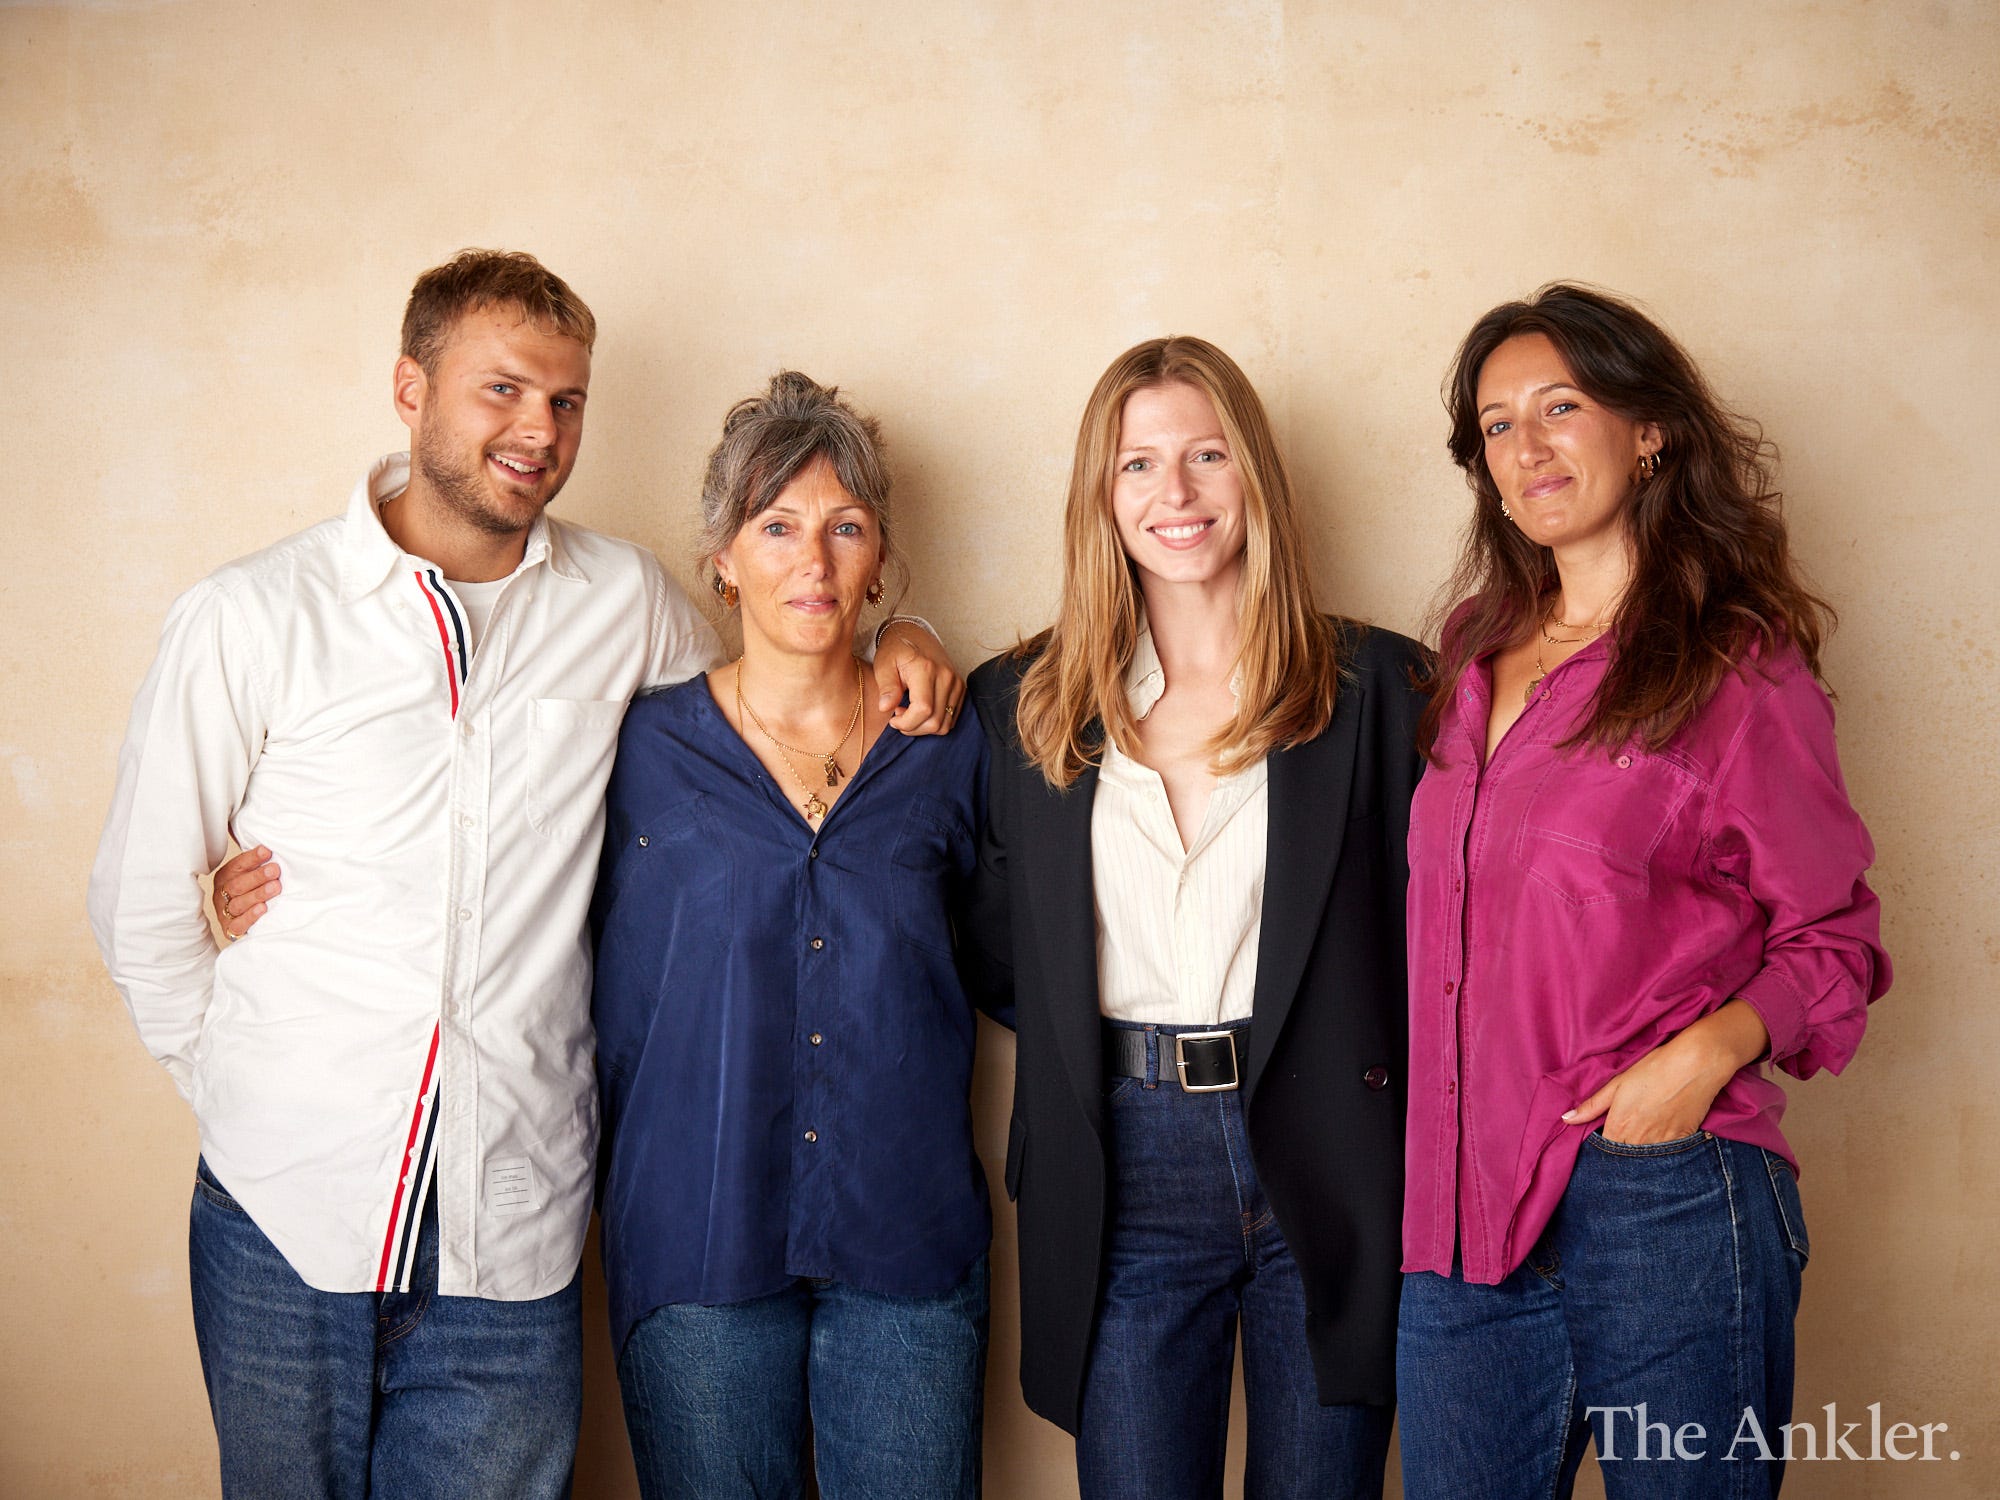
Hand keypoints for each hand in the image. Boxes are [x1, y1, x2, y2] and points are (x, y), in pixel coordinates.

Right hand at [212, 845, 280, 941]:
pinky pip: (239, 924)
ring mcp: (224, 913)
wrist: (243, 923)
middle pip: (237, 885)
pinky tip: (263, 909)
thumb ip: (258, 864)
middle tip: (275, 870)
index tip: (267, 851)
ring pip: (239, 903)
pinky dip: (250, 917)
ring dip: (257, 894)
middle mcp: (222, 894)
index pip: (237, 866)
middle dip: (257, 876)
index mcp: (225, 877)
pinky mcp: (230, 930)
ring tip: (275, 888)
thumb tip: (271, 847)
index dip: (251, 859)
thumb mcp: (251, 876)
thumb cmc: (251, 892)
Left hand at [873, 620, 964, 735]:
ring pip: (945, 724)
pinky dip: (936, 722)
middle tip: (898, 716)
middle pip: (935, 722)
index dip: (907, 723)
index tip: (893, 719)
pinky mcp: (960, 688)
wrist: (914, 634)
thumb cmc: (895, 651)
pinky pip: (952, 718)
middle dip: (913, 728)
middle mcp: (946, 677)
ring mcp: (956, 683)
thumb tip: (885, 708)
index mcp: (926, 669)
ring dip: (925, 727)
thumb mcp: (883, 665)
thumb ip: (886, 688)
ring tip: (909, 714)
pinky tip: (921, 712)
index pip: (923, 710)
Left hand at [1562, 999, 1770, 1144]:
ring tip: (1642, 1135)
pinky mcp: (1683, 1140)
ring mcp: (1663, 1143)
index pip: (1605, 1150)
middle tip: (1625, 1136)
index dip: (1603, 1146)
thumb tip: (1566, 1119)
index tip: (1604, 1138)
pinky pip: (1667, 1154)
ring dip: (1641, 1153)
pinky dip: (1661, 1150)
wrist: (1695, 1065)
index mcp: (1620, 1126)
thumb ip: (1591, 1105)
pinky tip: (1660, 1134)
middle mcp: (1640, 1140)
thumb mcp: (1617, 1083)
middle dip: (1621, 1153)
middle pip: (1625, 1157)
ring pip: (1646, 1158)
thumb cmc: (1653, 1069)